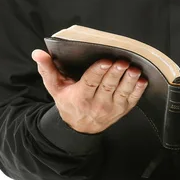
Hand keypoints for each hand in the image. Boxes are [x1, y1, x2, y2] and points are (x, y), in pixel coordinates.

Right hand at [31, 49, 147, 133]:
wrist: (79, 127)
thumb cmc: (68, 102)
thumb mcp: (55, 88)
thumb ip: (47, 69)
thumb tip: (38, 53)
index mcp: (80, 97)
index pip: (90, 83)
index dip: (98, 71)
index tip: (105, 61)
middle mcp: (96, 104)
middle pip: (107, 87)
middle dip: (116, 73)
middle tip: (122, 61)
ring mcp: (111, 108)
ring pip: (122, 93)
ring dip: (129, 81)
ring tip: (134, 69)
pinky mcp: (122, 110)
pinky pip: (132, 100)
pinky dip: (138, 91)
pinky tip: (142, 80)